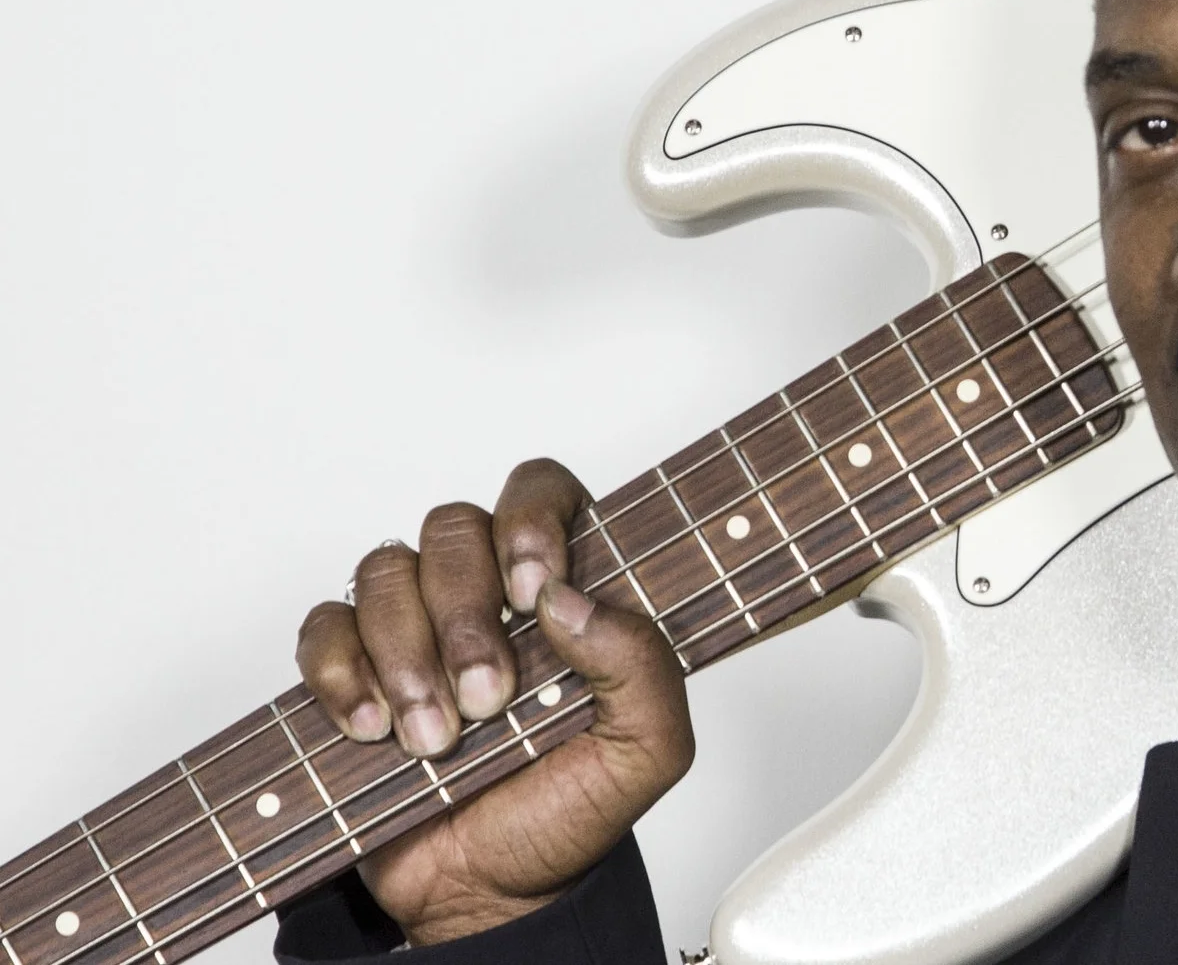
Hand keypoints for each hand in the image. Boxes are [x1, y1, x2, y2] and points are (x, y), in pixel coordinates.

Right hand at [294, 460, 694, 944]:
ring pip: (385, 574)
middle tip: (488, 700)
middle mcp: (488, 589)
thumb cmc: (568, 809)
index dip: (530, 519)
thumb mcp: (647, 749)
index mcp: (565, 589)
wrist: (489, 892)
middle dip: (465, 617)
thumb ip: (643, 665)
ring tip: (434, 740)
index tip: (532, 589)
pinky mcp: (352, 666)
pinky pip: (324, 627)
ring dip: (407, 658)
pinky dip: (340, 672)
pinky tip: (370, 729)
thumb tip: (569, 600)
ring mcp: (415, 623)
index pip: (542, 490)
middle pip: (454, 528)